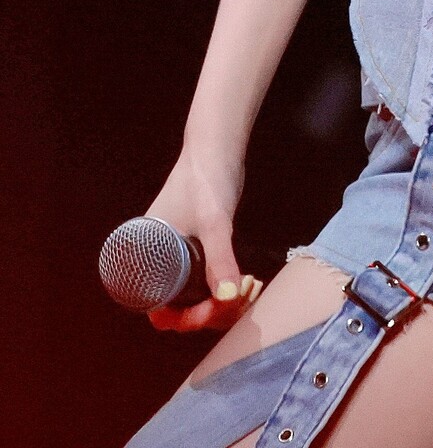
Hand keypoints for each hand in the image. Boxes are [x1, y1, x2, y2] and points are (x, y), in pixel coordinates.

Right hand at [142, 143, 262, 333]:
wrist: (216, 148)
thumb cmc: (205, 180)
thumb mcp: (214, 221)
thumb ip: (219, 259)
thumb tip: (227, 298)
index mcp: (148, 259)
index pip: (160, 307)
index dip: (187, 318)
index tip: (215, 310)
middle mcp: (160, 262)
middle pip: (181, 306)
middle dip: (211, 311)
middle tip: (243, 297)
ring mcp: (180, 256)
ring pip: (197, 296)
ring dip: (223, 302)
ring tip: (250, 287)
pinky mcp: (199, 249)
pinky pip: (208, 281)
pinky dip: (226, 288)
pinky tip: (248, 282)